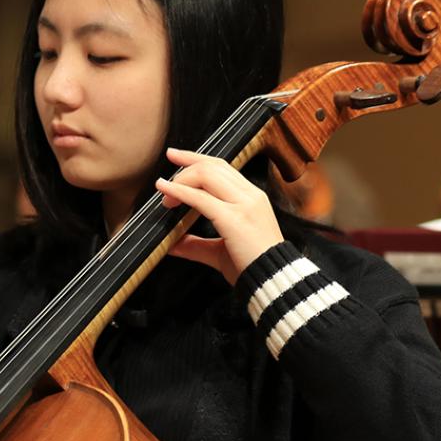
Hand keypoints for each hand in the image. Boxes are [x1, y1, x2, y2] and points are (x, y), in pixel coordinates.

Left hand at [155, 148, 283, 284]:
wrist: (274, 283)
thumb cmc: (252, 267)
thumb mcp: (220, 251)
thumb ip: (196, 245)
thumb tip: (172, 243)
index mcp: (251, 198)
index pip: (222, 167)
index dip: (197, 158)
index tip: (177, 156)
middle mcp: (250, 196)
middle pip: (213, 166)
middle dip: (186, 163)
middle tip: (165, 174)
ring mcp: (244, 205)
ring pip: (206, 175)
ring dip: (181, 180)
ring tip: (166, 193)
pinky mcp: (234, 219)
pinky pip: (201, 199)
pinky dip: (179, 192)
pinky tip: (166, 192)